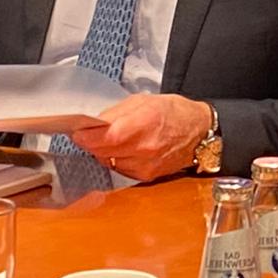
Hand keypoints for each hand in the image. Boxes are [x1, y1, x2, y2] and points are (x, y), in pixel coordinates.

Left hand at [69, 93, 210, 181]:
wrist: (199, 133)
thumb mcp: (145, 101)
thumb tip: (93, 122)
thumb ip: (116, 112)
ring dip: (103, 151)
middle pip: (102, 151)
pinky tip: (125, 149)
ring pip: (107, 161)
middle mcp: (144, 148)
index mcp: (144, 123)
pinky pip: (119, 169)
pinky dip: (116, 159)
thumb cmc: (175, 113)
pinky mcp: (145, 176)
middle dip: (91, 142)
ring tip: (113, 139)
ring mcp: (145, 165)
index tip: (77, 131)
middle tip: (90, 132)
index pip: (105, 137)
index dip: (86, 135)